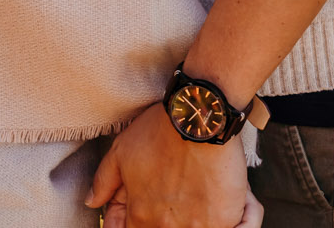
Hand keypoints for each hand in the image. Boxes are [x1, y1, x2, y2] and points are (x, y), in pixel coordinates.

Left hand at [86, 105, 251, 227]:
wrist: (198, 115)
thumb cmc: (161, 129)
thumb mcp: (121, 151)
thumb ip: (104, 181)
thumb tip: (91, 202)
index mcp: (141, 217)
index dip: (141, 222)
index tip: (157, 207)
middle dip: (177, 219)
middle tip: (189, 195)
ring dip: (205, 220)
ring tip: (211, 200)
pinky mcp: (226, 221)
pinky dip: (241, 222)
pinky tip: (238, 209)